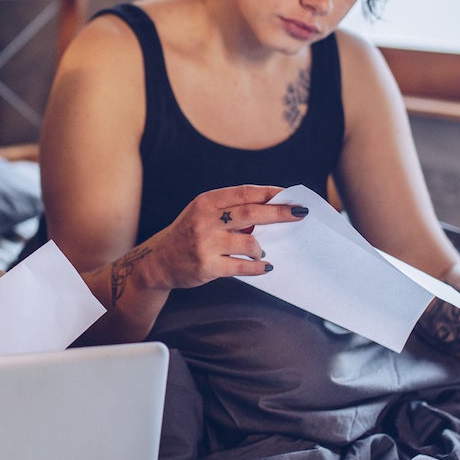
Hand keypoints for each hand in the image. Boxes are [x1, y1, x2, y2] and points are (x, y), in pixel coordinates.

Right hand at [141, 184, 308, 292]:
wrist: (159, 261)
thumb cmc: (189, 234)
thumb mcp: (203, 213)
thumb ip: (230, 210)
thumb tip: (271, 210)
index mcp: (206, 201)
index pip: (245, 192)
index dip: (270, 192)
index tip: (290, 194)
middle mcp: (205, 220)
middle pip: (252, 213)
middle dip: (279, 213)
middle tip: (300, 214)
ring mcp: (206, 244)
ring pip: (250, 242)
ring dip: (261, 247)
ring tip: (261, 251)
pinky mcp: (207, 266)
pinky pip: (242, 267)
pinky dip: (258, 267)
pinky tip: (265, 266)